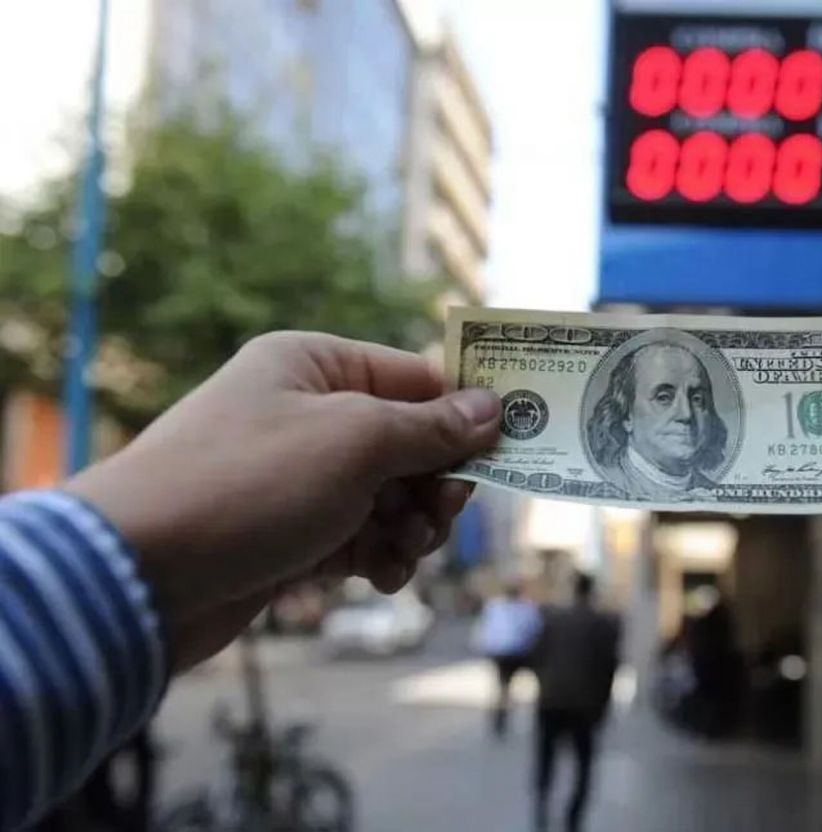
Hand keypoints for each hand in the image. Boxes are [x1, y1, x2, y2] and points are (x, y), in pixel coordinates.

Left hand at [66, 332, 500, 669]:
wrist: (138, 577)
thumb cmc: (247, 483)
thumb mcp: (355, 441)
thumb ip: (431, 428)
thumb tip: (490, 409)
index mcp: (314, 365)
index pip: (416, 377)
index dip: (466, 413)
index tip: (513, 448)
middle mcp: (307, 413)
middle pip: (411, 442)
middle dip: (436, 483)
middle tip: (443, 513)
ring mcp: (298, 477)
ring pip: (392, 497)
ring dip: (412, 527)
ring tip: (401, 551)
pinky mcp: (291, 534)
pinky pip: (361, 537)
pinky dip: (379, 557)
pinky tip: (378, 577)